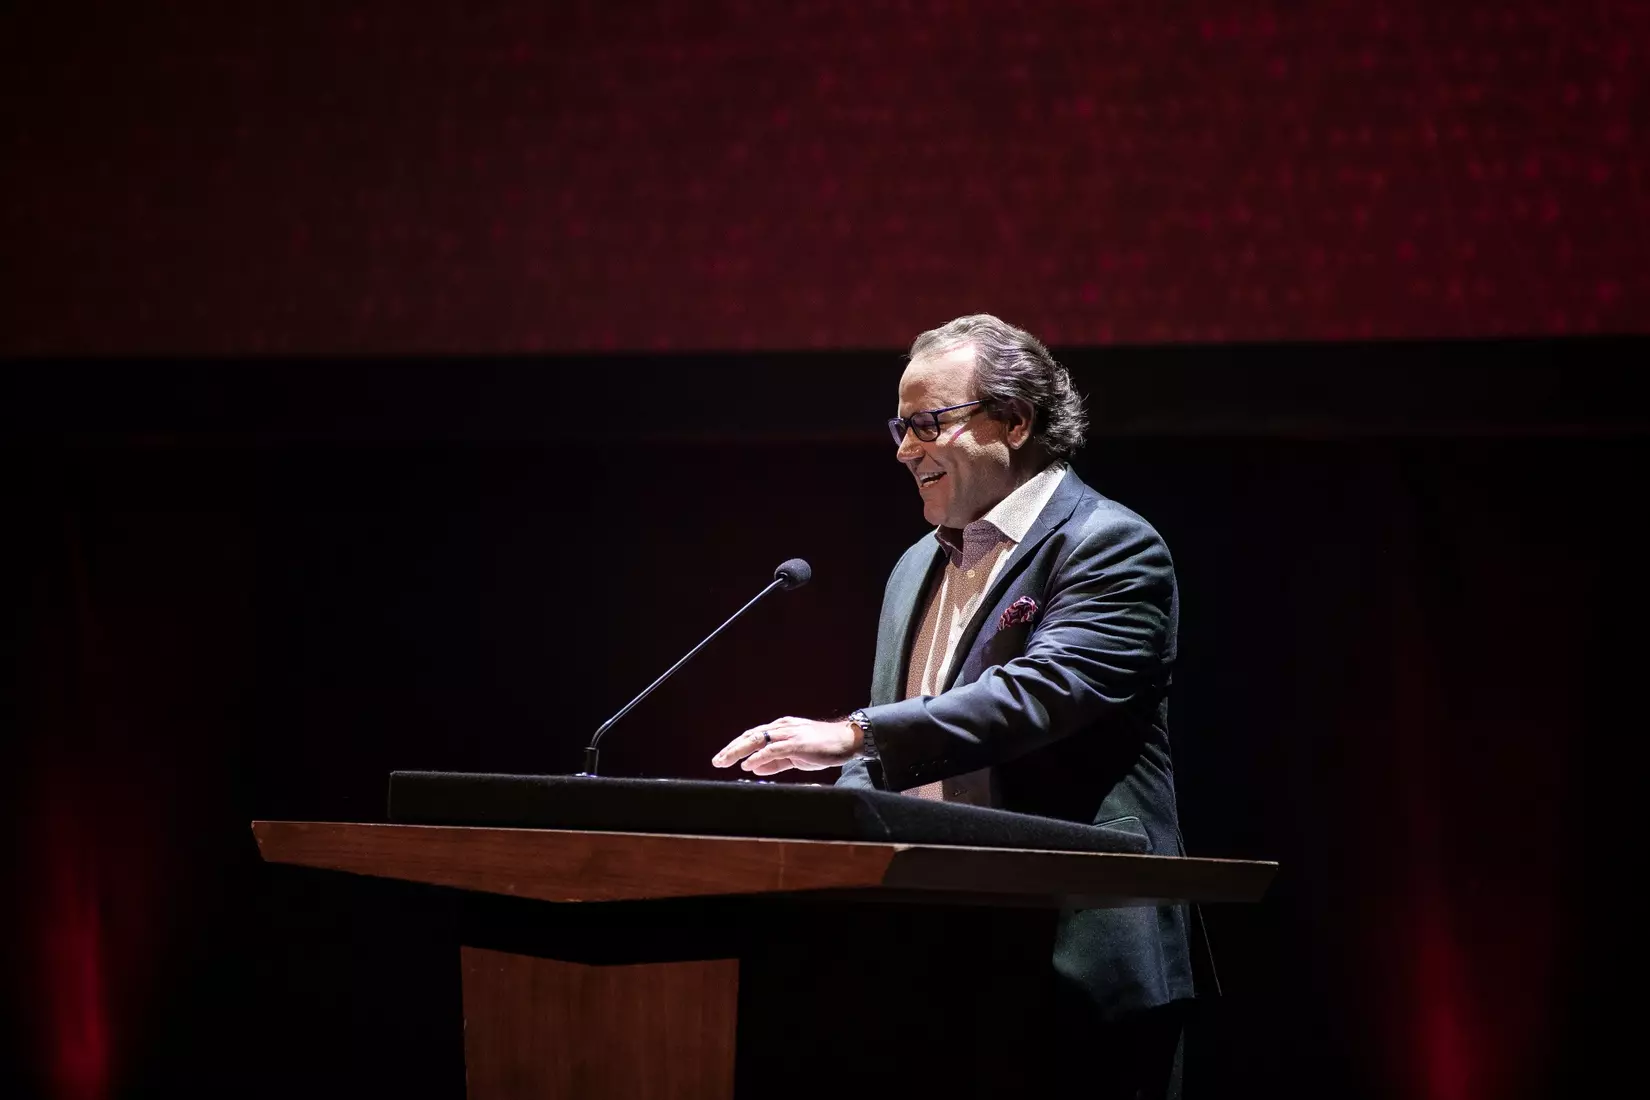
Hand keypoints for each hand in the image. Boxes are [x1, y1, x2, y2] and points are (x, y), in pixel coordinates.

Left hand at [711, 716, 862, 775]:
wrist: (847, 740)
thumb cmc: (824, 747)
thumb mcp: (795, 756)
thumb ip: (775, 762)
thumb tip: (754, 767)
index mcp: (781, 729)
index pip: (753, 736)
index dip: (736, 746)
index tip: (722, 757)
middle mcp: (783, 728)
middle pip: (751, 736)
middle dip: (731, 748)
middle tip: (717, 761)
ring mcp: (790, 734)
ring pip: (758, 739)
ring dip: (739, 751)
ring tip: (725, 761)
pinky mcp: (798, 743)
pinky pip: (774, 749)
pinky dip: (759, 757)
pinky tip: (748, 764)